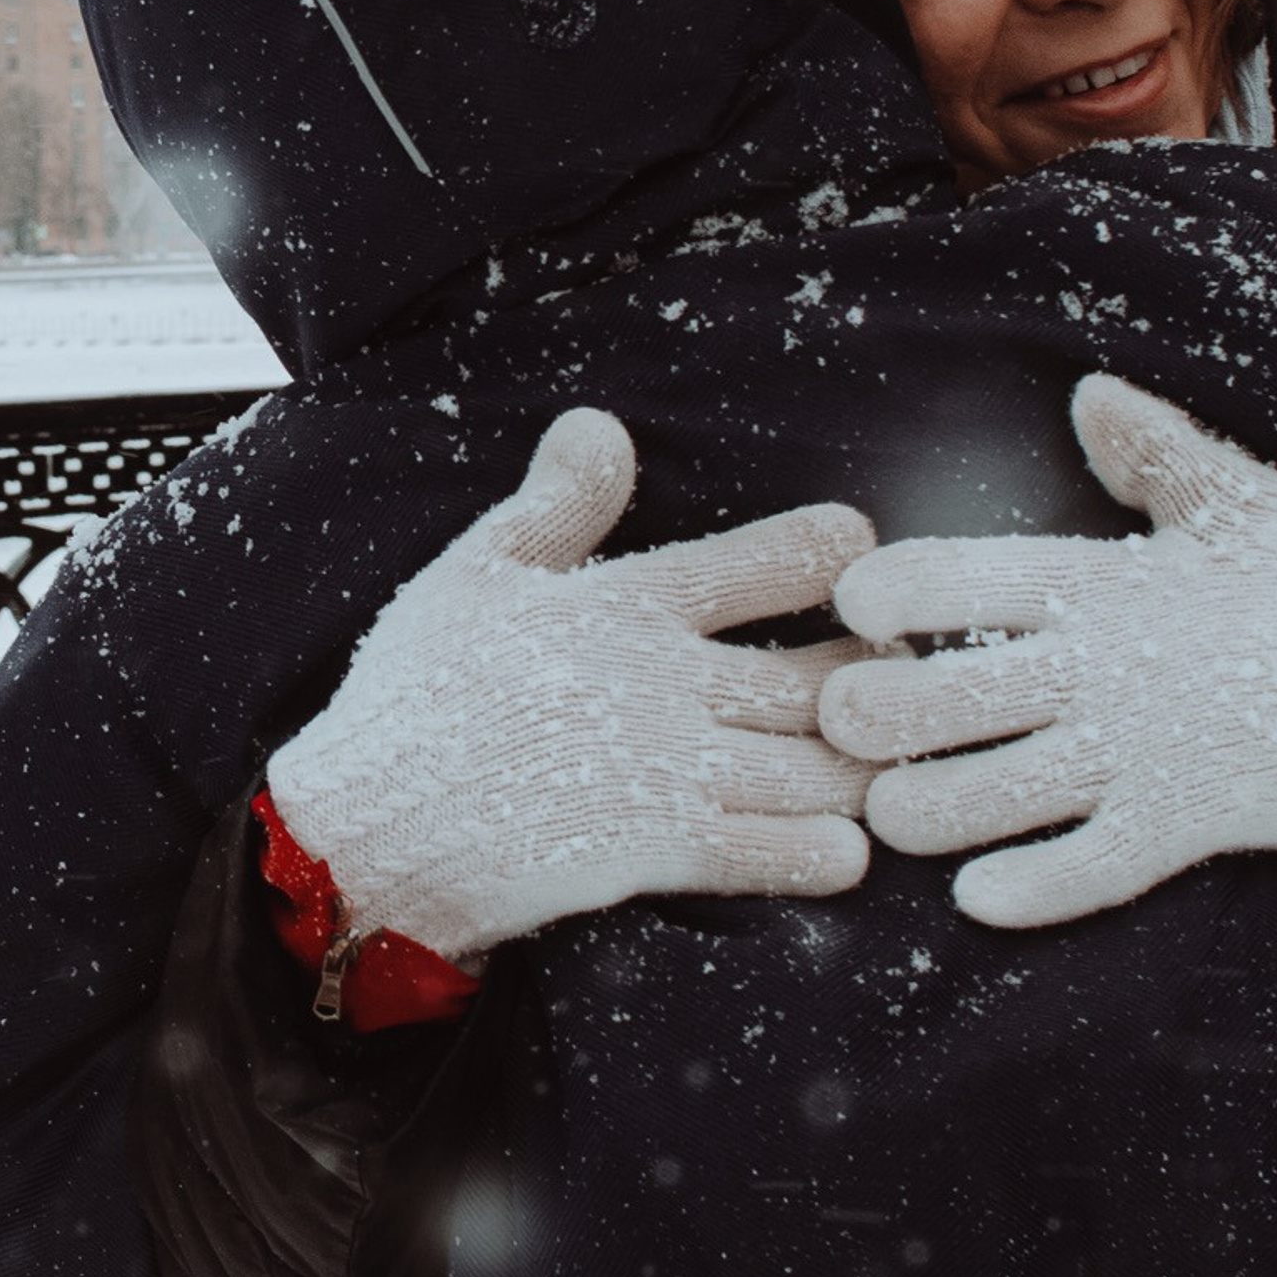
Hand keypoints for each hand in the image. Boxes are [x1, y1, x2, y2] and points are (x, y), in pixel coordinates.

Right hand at [264, 409, 876, 961]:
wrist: (370, 823)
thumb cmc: (417, 691)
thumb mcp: (474, 574)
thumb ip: (552, 505)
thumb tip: (602, 423)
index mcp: (626, 607)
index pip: (759, 565)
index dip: (827, 553)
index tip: (864, 551)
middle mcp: (666, 682)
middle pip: (821, 676)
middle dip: (879, 677)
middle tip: (907, 677)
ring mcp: (673, 771)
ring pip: (823, 767)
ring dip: (867, 769)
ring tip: (891, 764)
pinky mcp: (665, 852)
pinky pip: (785, 853)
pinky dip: (830, 852)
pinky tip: (846, 848)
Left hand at [824, 374, 1276, 928]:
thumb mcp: (1253, 503)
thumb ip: (1160, 456)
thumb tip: (1089, 392)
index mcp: (1108, 582)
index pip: (960, 577)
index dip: (886, 593)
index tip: (851, 609)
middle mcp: (1111, 669)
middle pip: (947, 697)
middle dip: (873, 714)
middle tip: (840, 720)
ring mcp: (1149, 755)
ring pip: (997, 795)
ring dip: (925, 811)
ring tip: (888, 810)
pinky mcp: (1190, 830)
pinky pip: (1092, 872)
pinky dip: (1029, 889)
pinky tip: (975, 897)